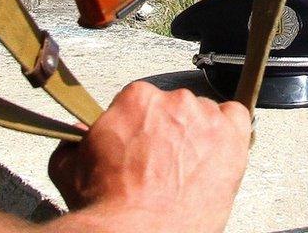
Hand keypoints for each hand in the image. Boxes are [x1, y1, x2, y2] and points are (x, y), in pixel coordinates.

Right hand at [48, 81, 251, 231]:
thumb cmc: (108, 208)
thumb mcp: (70, 169)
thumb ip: (73, 143)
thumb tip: (75, 136)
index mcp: (136, 99)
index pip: (142, 101)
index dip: (140, 128)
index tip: (140, 146)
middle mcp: (173, 100)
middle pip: (175, 108)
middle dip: (168, 132)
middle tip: (161, 164)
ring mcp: (205, 118)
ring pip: (205, 117)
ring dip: (197, 137)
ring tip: (186, 170)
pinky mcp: (231, 138)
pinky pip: (237, 119)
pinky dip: (229, 133)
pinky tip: (217, 154)